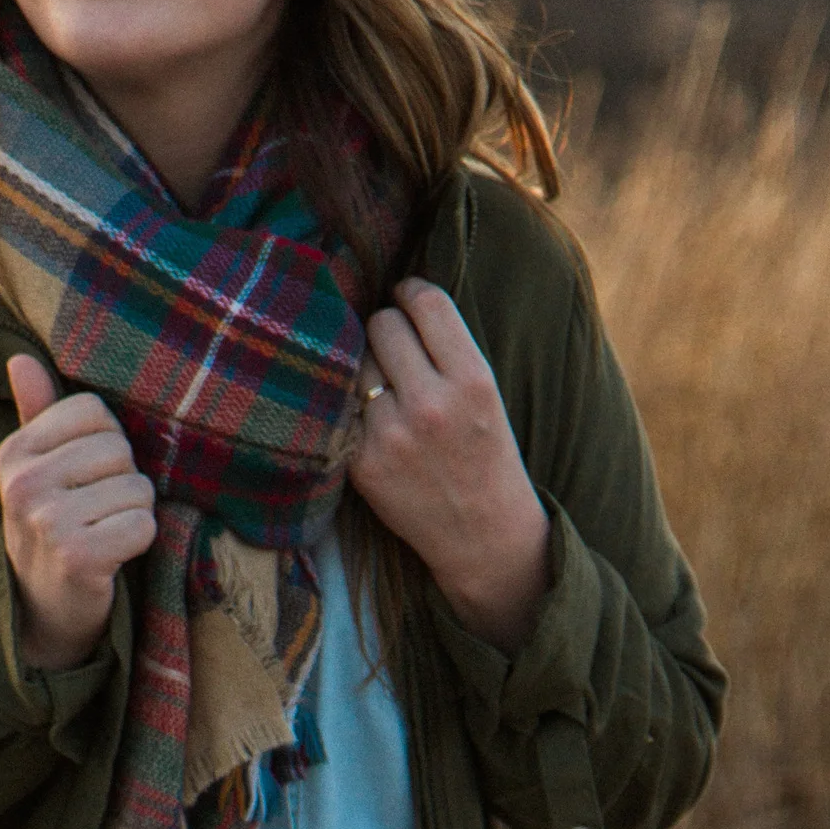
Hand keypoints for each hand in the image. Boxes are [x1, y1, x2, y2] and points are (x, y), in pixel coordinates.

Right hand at [0, 354, 155, 669]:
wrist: (42, 613)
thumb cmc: (50, 529)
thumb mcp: (35, 470)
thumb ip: (35, 413)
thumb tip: (20, 358)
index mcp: (14, 454)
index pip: (94, 412)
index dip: (107, 443)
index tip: (86, 478)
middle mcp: (24, 484)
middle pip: (118, 449)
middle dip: (123, 481)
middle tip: (96, 514)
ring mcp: (47, 521)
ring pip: (137, 488)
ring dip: (133, 515)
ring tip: (104, 535)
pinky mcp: (77, 556)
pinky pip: (143, 525)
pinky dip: (139, 543)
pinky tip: (114, 557)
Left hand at [347, 280, 550, 653]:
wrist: (483, 536)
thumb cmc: (486, 457)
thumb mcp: (488, 396)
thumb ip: (447, 349)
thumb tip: (395, 297)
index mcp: (472, 380)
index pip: (425, 302)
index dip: (410, 292)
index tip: (406, 299)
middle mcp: (431, 404)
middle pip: (382, 324)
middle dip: (386, 330)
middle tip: (395, 351)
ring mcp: (392, 435)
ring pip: (356, 362)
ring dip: (366, 367)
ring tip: (386, 390)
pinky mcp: (363, 463)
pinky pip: (341, 406)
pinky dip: (352, 406)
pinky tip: (371, 418)